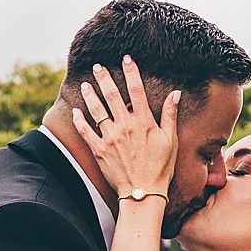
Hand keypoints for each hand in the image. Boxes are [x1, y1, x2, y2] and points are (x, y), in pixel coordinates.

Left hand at [71, 56, 178, 199]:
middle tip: (97, 66)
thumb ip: (170, 115)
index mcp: (143, 122)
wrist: (143, 193)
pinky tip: (75, 111)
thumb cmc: (160, 168)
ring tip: (85, 84)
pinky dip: (78, 120)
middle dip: (104, 78)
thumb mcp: (170, 141)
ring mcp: (110, 138)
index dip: (131, 71)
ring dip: (89, 95)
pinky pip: (85, 131)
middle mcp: (125, 126)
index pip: (136, 90)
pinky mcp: (99, 150)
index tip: (126, 58)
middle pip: (112, 95)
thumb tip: (175, 93)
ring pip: (96, 110)